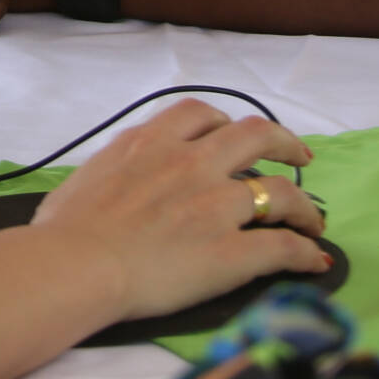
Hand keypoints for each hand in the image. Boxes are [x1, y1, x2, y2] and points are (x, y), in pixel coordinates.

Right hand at [29, 103, 327, 318]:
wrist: (76, 264)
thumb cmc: (65, 229)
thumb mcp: (87, 176)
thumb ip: (112, 168)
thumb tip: (109, 180)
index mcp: (153, 142)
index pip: (200, 114)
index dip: (225, 122)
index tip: (233, 134)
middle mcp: (192, 164)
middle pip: (256, 135)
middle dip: (285, 143)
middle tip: (299, 157)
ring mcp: (216, 206)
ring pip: (281, 192)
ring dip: (303, 205)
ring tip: (312, 219)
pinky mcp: (231, 251)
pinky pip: (282, 247)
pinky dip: (303, 252)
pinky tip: (313, 260)